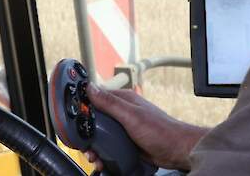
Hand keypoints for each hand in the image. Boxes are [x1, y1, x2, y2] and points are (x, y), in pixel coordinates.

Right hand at [84, 84, 209, 171]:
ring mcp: (123, 128)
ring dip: (94, 147)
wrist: (177, 151)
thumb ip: (110, 102)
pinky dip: (103, 154)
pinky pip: (109, 147)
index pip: (95, 98)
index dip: (83, 107)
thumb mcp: (131, 115)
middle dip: (86, 133)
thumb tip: (90, 87)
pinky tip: (103, 161)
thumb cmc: (160, 130)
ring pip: (101, 136)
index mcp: (122, 100)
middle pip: (95, 120)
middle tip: (83, 144)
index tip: (72, 117)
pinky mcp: (126, 142)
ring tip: (94, 157)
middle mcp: (121, 112)